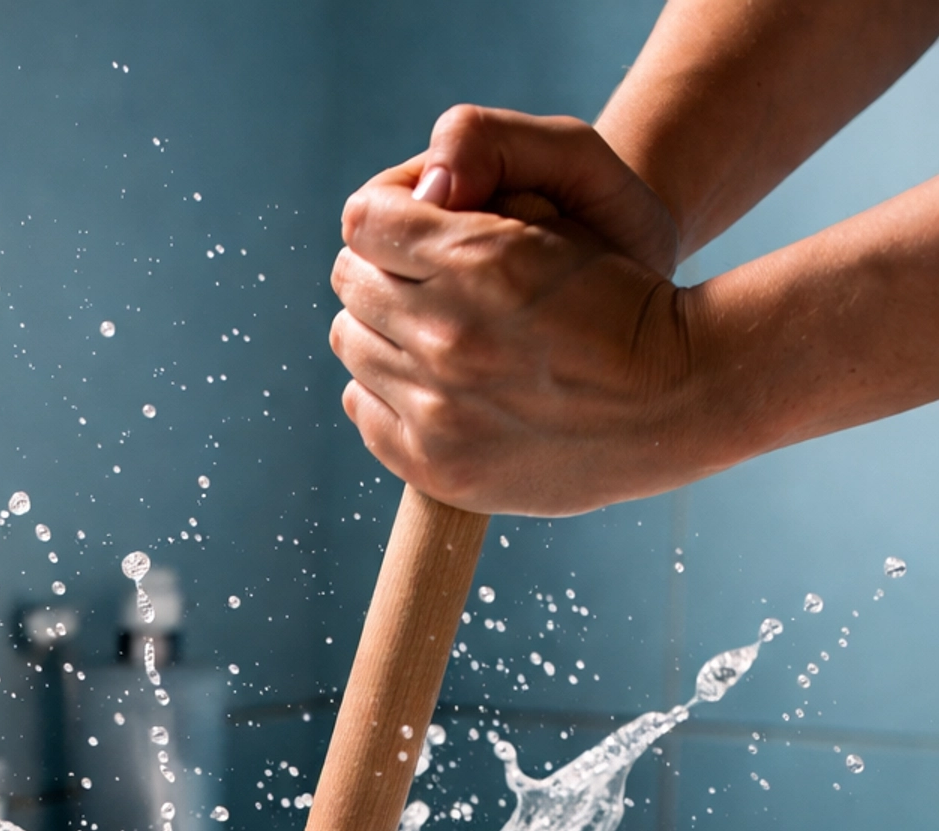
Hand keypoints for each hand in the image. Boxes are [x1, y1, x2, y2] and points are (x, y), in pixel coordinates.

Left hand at [330, 109, 712, 514]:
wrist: (676, 394)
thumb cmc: (625, 286)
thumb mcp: (571, 189)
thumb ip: (482, 168)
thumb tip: (403, 204)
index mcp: (476, 260)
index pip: (363, 220)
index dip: (389, 214)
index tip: (417, 224)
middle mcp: (446, 337)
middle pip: (351, 282)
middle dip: (383, 268)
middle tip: (427, 277)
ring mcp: (437, 412)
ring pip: (352, 344)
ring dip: (381, 328)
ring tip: (433, 329)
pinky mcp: (437, 466)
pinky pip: (362, 408)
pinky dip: (381, 388)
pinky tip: (427, 379)